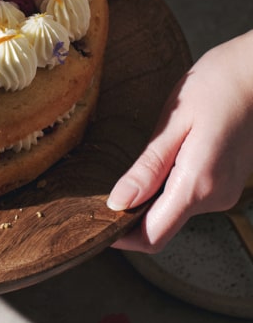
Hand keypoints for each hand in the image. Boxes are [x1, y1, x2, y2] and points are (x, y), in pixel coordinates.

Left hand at [107, 32, 252, 251]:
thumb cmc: (215, 86)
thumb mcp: (173, 122)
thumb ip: (147, 168)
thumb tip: (117, 203)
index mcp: (198, 184)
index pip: (154, 235)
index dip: (122, 237)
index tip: (95, 224)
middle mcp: (215, 197)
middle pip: (162, 223)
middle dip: (133, 211)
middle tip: (107, 183)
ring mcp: (224, 193)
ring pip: (175, 209)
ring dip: (153, 194)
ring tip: (146, 157)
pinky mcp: (226, 184)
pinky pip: (189, 195)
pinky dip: (171, 184)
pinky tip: (168, 153)